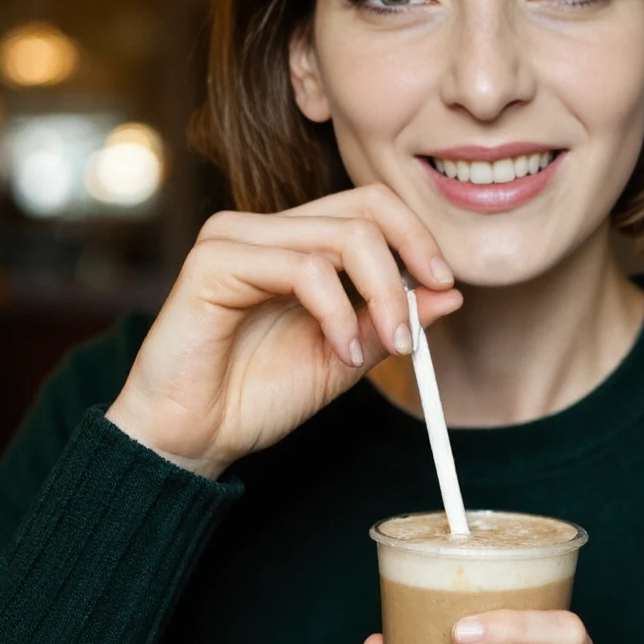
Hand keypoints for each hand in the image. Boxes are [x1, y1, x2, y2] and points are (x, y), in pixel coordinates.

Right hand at [105, 184, 461, 478]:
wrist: (193, 439)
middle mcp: (266, 229)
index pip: (370, 205)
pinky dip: (337, 313)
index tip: (445, 286)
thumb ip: (389, 321)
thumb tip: (450, 293)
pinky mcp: (213, 261)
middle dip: (407, 267)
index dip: (416, 237)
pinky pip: (303, 268)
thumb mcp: (346, 356)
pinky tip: (339, 351)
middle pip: (364, 212)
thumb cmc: (256, 396)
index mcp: (295, 242)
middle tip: (417, 326)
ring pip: (342, 238)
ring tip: (380, 352)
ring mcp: (235, 237)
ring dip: (379, 299)